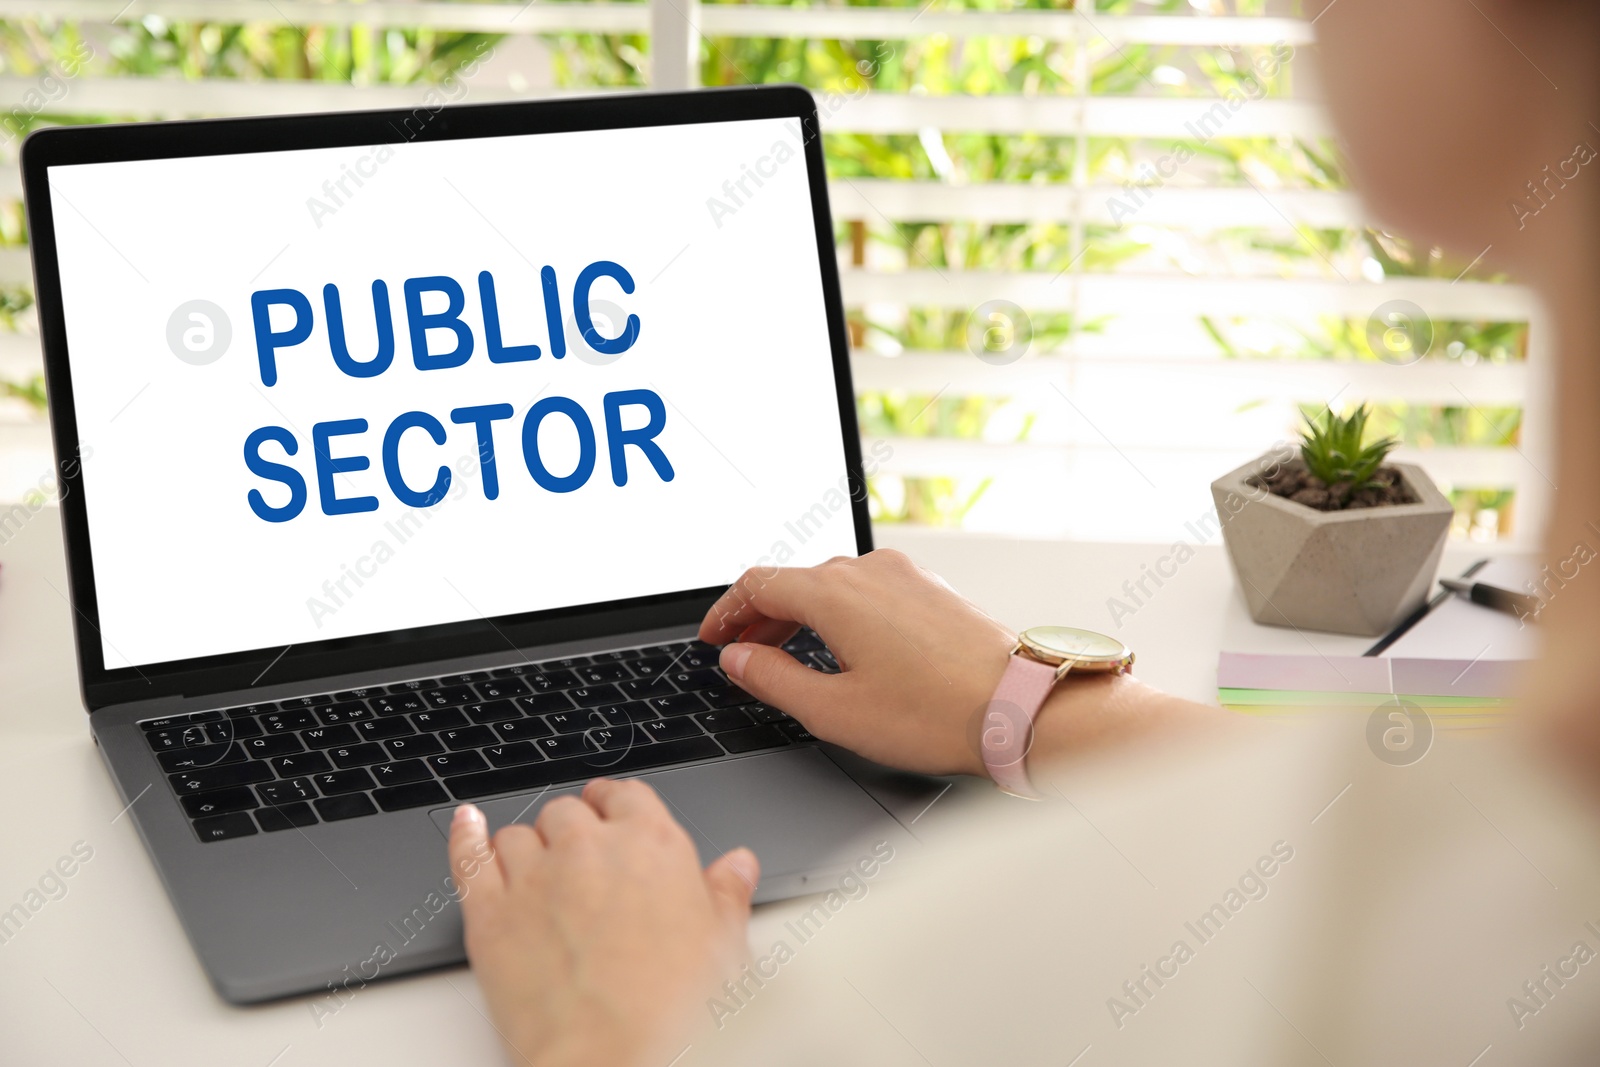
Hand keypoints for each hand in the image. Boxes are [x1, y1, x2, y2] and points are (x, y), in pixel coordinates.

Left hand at [448, 782, 759, 1066]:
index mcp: (651, 845)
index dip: (616, 804)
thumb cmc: (671, 1012)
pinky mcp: (489, 914)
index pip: (626, 795)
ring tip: (538, 875)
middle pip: (568, 812)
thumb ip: (726, 896)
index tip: (612, 813)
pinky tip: (468, 825)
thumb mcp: (723, 949)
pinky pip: (469, 857)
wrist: (612, 1060)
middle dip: (573, 831)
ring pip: (518, 834)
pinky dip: (466, 836)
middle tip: (582, 862)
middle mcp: (587, 848)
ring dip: (528, 847)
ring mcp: (533, 877)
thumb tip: (737, 866)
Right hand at [698, 549, 1015, 776]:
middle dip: (760, 616)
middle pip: (793, 580)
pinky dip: (839, 612)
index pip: (757, 584)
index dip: (725, 612)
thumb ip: (773, 679)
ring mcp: (904, 575)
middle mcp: (869, 570)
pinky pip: (868, 589)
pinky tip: (843, 646)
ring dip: (800, 614)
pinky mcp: (931, 589)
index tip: (713, 639)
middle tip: (740, 651)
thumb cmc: (936, 714)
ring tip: (787, 652)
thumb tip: (739, 658)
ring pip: (832, 583)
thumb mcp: (833, 710)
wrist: (1020, 707)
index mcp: (834, 592)